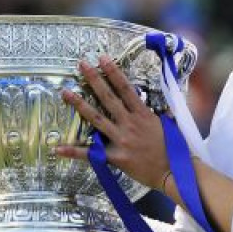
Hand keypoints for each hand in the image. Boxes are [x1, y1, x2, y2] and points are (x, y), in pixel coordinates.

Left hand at [54, 55, 169, 189]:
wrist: (172, 173)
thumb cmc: (173, 149)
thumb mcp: (168, 124)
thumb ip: (156, 112)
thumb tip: (151, 103)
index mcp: (143, 114)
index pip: (125, 88)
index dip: (113, 72)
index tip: (103, 58)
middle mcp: (130, 124)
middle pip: (108, 98)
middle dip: (94, 79)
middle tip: (82, 64)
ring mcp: (121, 140)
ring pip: (96, 119)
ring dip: (79, 105)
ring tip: (65, 92)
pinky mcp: (115, 157)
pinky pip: (91, 154)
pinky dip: (74, 152)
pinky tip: (58, 148)